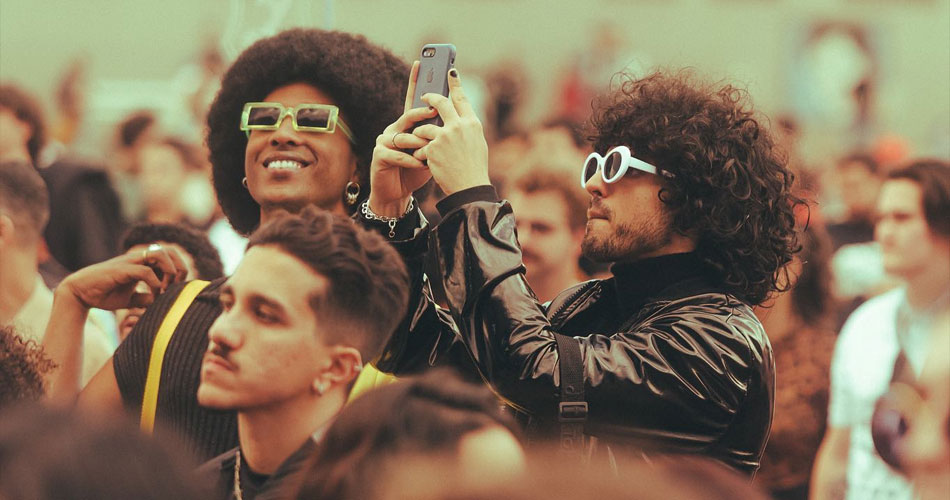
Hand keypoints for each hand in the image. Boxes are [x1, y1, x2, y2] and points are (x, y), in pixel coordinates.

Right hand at [57, 244, 187, 310]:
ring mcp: (130, 262)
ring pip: (160, 253)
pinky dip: (154, 284)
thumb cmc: (104, 294)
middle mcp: (139, 259)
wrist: (80, 293)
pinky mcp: (121, 269)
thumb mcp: (132, 300)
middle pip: (170, 250)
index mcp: (144, 263)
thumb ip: (147, 299)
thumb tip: (163, 303)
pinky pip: (145, 271)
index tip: (175, 291)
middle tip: (174, 287)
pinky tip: (154, 296)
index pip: (172, 258)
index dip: (179, 273)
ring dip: (169, 271)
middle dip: (180, 268)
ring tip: (165, 289)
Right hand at [368, 60, 439, 216]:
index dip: (416, 81)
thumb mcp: (430, 151)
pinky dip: (411, 161)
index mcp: (406, 126)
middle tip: (433, 111)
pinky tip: (420, 165)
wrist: (397, 194)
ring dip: (418, 145)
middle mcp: (393, 129)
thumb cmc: (415, 171)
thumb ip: (436, 134)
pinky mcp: (379, 156)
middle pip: (408, 115)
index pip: (412, 100)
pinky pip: (397, 154)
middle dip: (421, 113)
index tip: (421, 62)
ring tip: (428, 152)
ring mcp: (384, 141)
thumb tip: (453, 118)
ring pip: (403, 136)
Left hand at [413, 69, 489, 194]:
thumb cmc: (474, 168)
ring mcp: (444, 136)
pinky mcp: (432, 148)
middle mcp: (459, 126)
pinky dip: (420, 152)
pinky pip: (421, 145)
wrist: (468, 187)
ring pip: (425, 126)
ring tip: (422, 143)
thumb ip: (466, 128)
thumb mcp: (476, 143)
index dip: (455, 83)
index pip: (462, 98)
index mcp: (472, 124)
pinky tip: (424, 160)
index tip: (450, 71)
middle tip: (424, 96)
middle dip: (429, 97)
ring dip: (421, 133)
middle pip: (440, 103)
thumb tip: (457, 117)